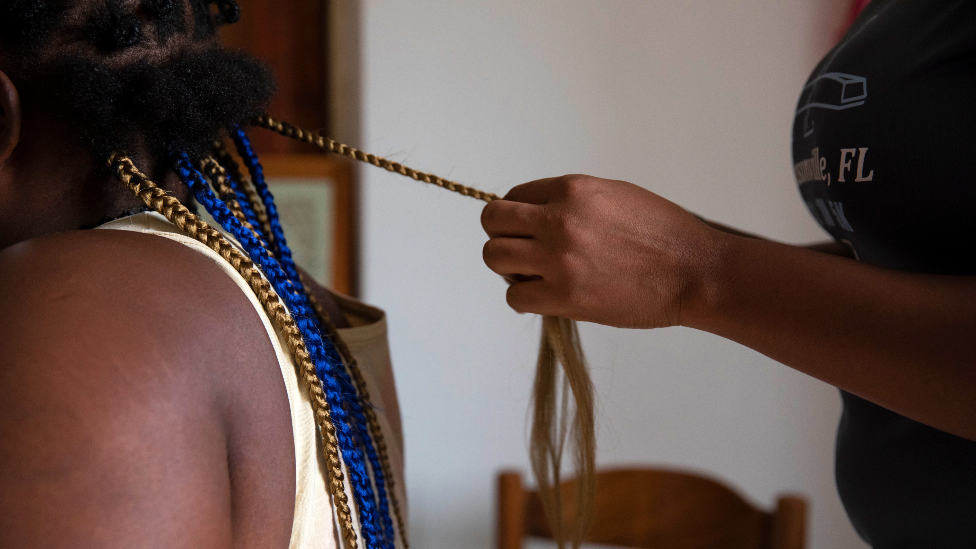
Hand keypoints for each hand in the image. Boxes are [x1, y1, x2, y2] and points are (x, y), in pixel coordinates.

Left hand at [481, 175, 718, 328]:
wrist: (695, 271)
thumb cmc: (664, 235)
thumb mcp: (615, 196)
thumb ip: (573, 202)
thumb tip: (539, 215)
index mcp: (573, 190)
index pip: (514, 196)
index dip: (517, 216)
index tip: (528, 231)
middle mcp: (560, 219)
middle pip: (493, 222)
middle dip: (502, 237)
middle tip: (521, 252)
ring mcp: (559, 258)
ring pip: (494, 257)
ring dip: (507, 268)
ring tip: (532, 276)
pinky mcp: (565, 296)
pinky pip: (515, 296)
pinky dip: (523, 298)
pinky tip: (543, 298)